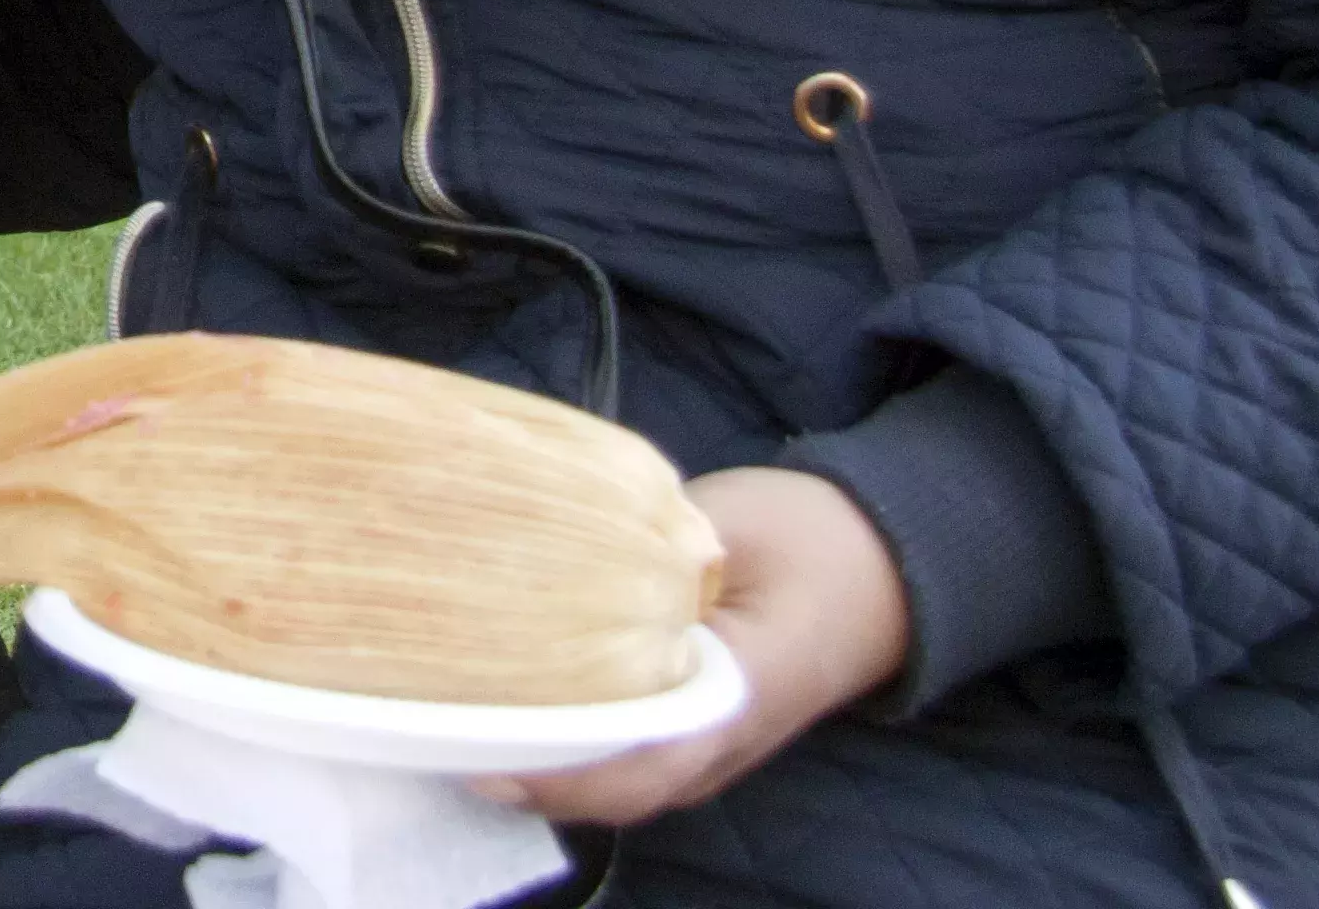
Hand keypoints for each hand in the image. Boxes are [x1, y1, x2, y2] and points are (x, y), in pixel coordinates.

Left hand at [483, 466, 909, 828]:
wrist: (883, 557)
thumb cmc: (813, 539)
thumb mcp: (742, 530)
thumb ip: (662, 557)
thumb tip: (572, 556)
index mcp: (736, 700)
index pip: (645, 763)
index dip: (566, 770)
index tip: (491, 757)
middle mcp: (715, 743)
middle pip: (611, 788)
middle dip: (526, 775)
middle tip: (435, 735)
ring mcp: (700, 743)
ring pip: (608, 780)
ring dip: (534, 764)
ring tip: (446, 725)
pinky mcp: (683, 722)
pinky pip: (615, 752)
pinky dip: (557, 744)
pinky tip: (494, 709)